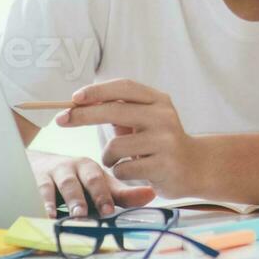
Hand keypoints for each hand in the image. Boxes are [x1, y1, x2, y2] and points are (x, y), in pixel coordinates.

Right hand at [27, 150, 156, 218]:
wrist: (41, 166)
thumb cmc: (78, 180)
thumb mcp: (99, 186)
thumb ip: (123, 194)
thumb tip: (152, 194)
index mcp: (92, 168)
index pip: (101, 181)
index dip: (105, 195)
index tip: (109, 210)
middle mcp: (75, 167)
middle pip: (85, 180)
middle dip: (90, 196)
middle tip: (93, 212)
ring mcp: (55, 172)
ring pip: (65, 184)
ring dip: (71, 200)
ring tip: (75, 215)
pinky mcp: (36, 179)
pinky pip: (40, 190)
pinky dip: (43, 203)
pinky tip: (47, 215)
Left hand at [57, 78, 208, 199]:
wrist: (196, 167)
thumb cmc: (160, 141)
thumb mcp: (145, 120)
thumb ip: (120, 109)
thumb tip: (80, 102)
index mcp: (159, 100)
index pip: (124, 87)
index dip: (97, 91)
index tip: (74, 98)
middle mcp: (164, 117)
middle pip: (115, 111)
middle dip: (83, 115)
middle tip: (62, 120)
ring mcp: (165, 141)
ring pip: (115, 146)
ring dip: (107, 156)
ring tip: (116, 160)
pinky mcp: (163, 165)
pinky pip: (124, 169)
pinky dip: (120, 170)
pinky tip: (133, 171)